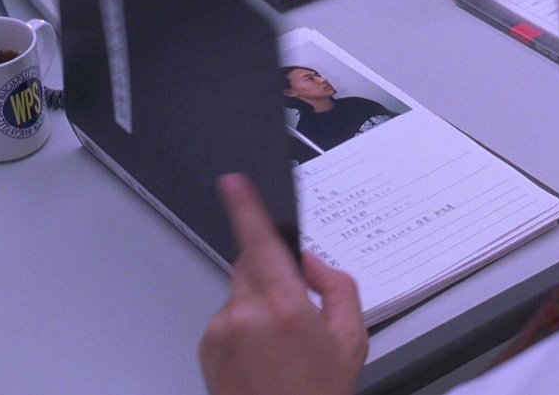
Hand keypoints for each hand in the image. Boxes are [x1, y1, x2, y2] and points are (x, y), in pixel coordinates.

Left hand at [199, 174, 367, 394]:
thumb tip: (311, 262)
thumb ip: (337, 287)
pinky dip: (243, 324)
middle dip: (272, 274)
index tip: (234, 184)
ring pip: (240, 291)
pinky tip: (260, 353)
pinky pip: (227, 316)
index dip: (246, 208)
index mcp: (285, 310)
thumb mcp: (351, 340)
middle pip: (252, 265)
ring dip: (258, 303)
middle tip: (294, 312)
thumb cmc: (315, 394)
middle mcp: (246, 316)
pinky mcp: (207, 344)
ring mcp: (222, 331)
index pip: (261, 244)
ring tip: (278, 345)